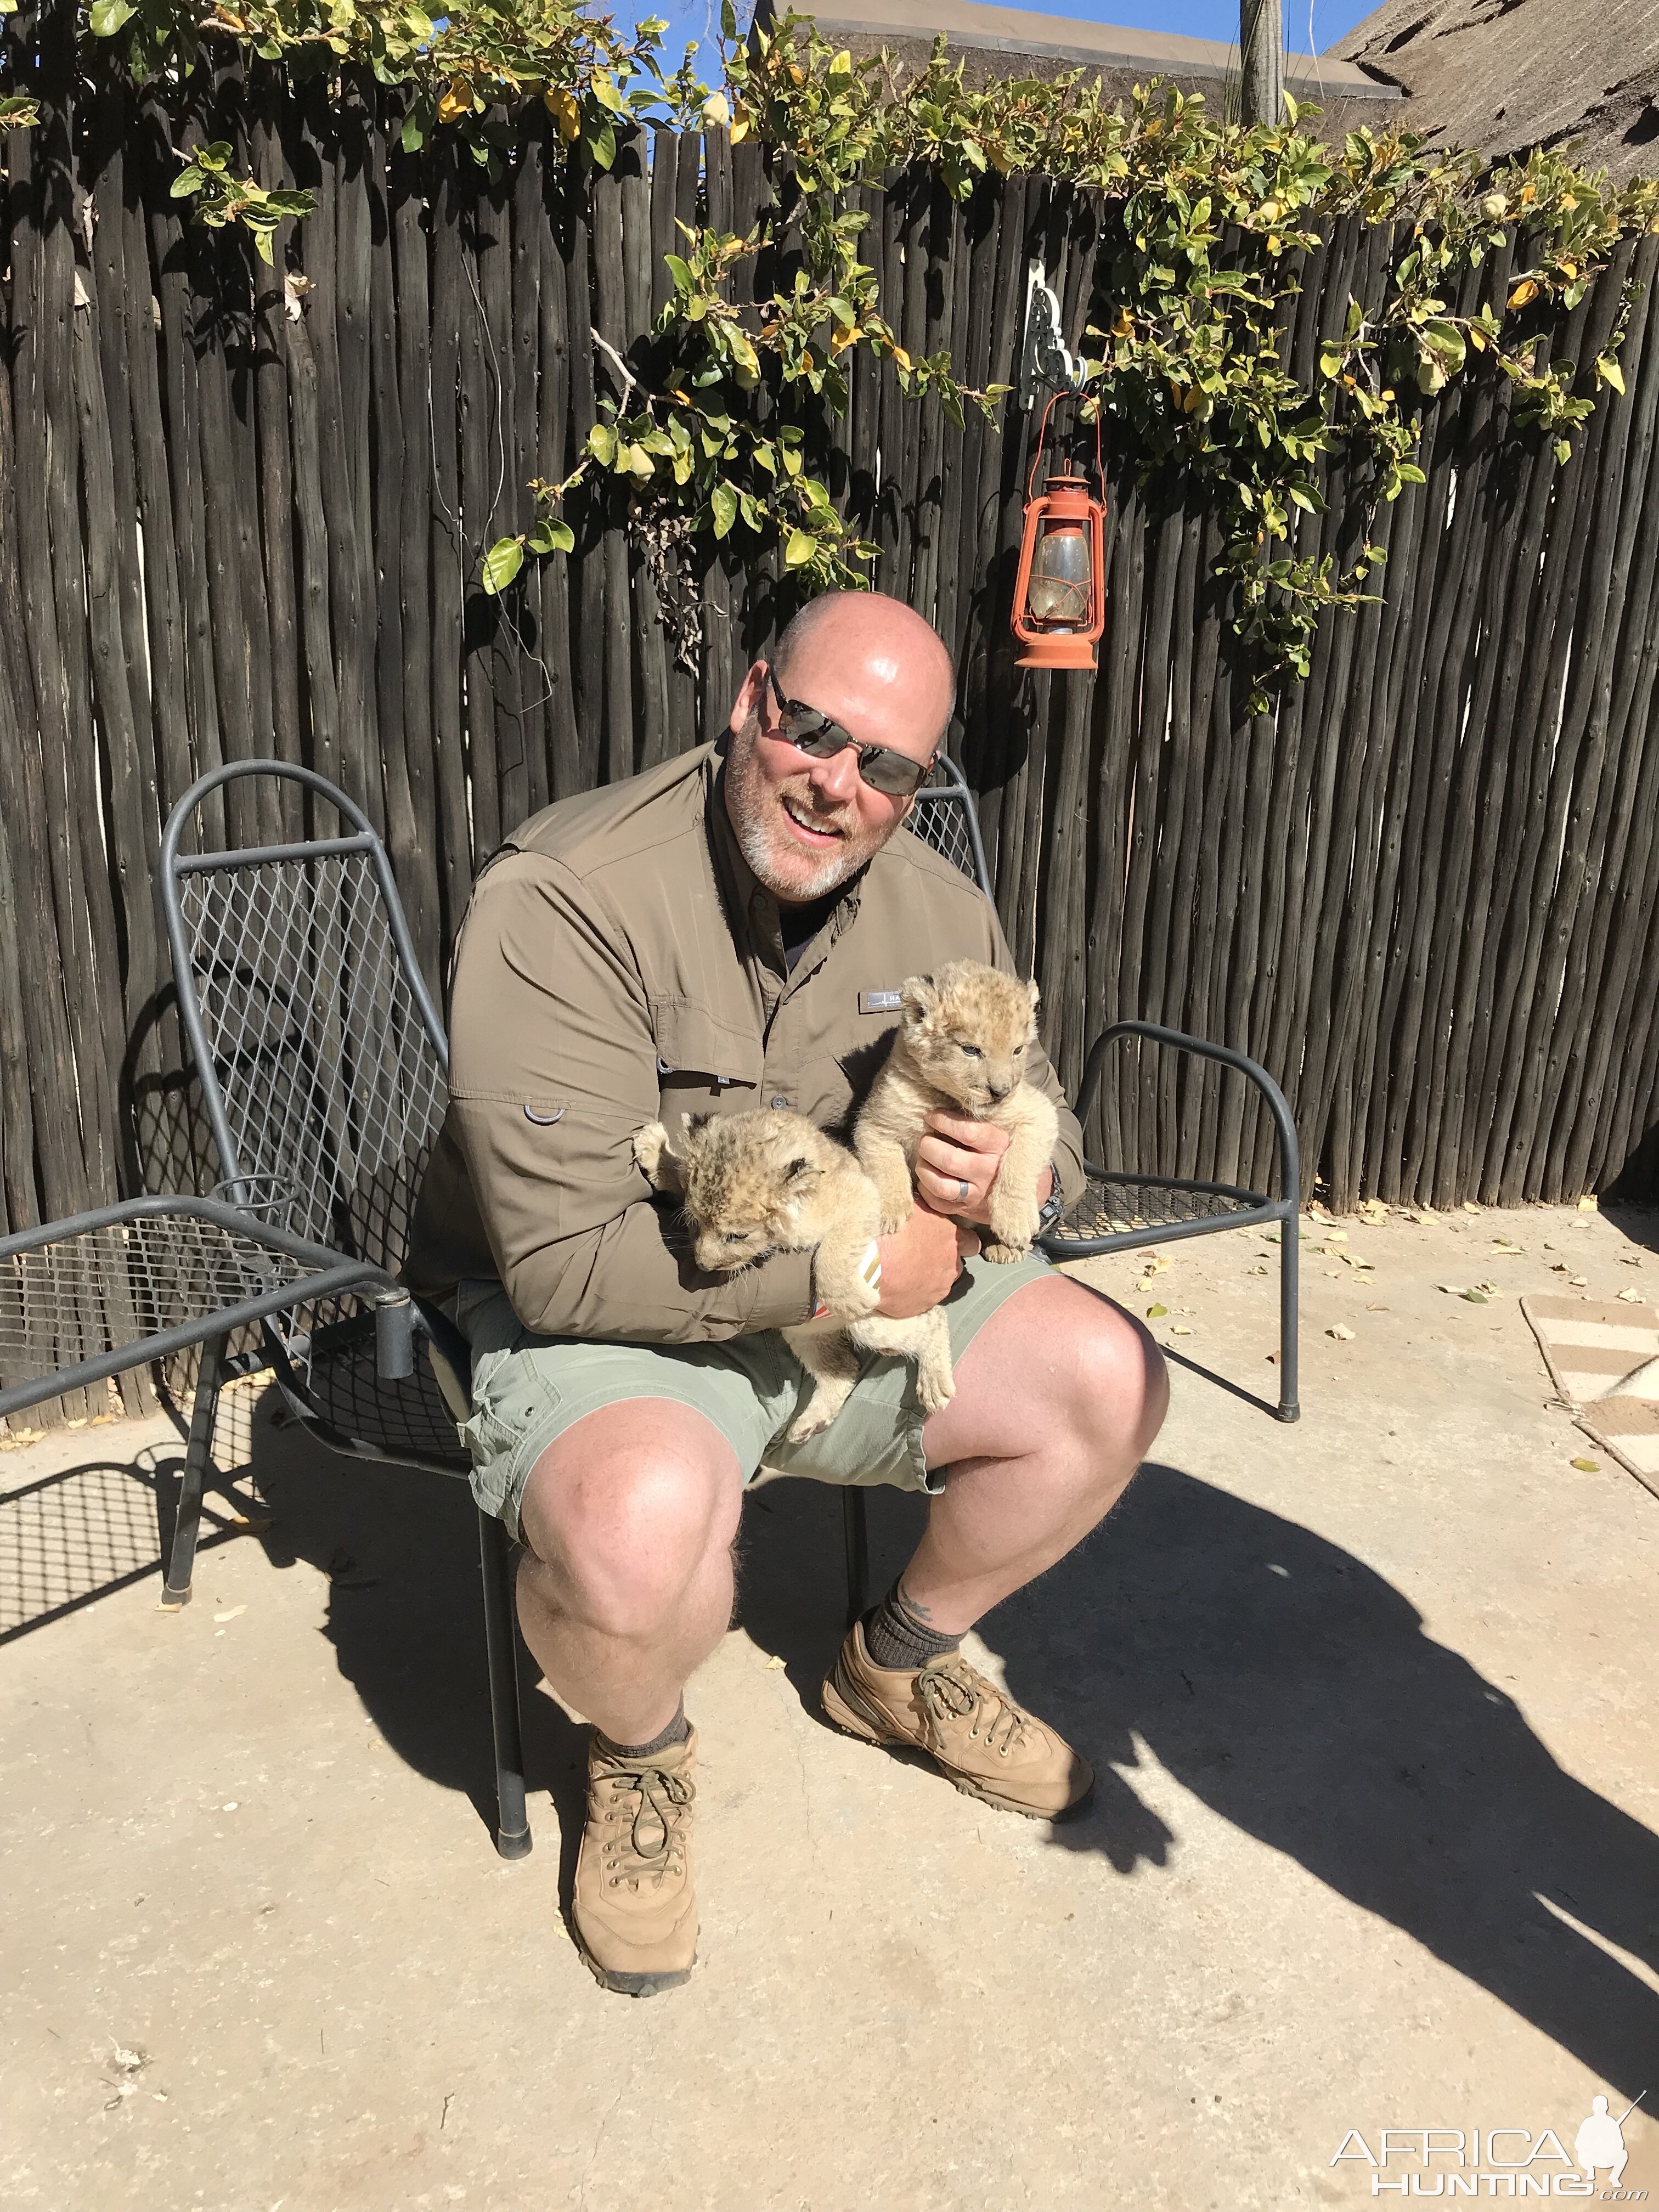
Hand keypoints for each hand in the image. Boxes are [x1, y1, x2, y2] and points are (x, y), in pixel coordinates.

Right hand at [875, 1198, 978, 1317]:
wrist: (867, 1262)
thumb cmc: (891, 1230)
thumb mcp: (913, 1207)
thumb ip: (927, 1209)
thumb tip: (926, 1203)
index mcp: (953, 1239)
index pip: (972, 1243)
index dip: (961, 1241)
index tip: (947, 1239)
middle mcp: (951, 1267)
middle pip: (955, 1265)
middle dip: (942, 1261)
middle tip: (920, 1253)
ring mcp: (937, 1290)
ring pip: (939, 1284)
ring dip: (927, 1278)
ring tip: (905, 1270)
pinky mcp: (921, 1307)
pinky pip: (921, 1299)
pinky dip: (913, 1293)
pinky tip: (897, 1284)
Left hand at [916, 1111, 1053, 1225]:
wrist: (1023, 1189)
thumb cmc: (1002, 1150)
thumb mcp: (1000, 1131)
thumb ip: (979, 1118)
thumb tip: (947, 1096)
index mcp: (999, 1146)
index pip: (967, 1131)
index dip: (943, 1121)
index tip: (931, 1116)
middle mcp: (989, 1172)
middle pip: (949, 1159)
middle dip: (929, 1146)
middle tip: (925, 1139)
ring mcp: (977, 1194)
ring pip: (940, 1185)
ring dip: (924, 1168)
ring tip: (924, 1158)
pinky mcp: (965, 1210)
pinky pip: (936, 1202)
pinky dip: (925, 1189)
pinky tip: (928, 1177)